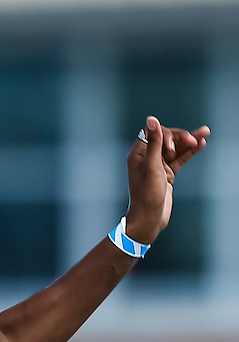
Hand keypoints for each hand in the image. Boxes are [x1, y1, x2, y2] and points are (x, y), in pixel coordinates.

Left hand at [125, 115, 208, 243]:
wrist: (149, 219)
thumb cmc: (146, 196)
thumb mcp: (152, 166)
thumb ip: (154, 142)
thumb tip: (152, 119)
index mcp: (139, 154)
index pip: (154, 133)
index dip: (166, 135)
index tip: (173, 147)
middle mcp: (148, 158)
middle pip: (168, 139)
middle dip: (181, 137)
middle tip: (193, 139)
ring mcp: (159, 166)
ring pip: (177, 149)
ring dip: (190, 141)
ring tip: (204, 133)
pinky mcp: (168, 174)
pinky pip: (180, 159)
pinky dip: (190, 152)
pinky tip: (200, 145)